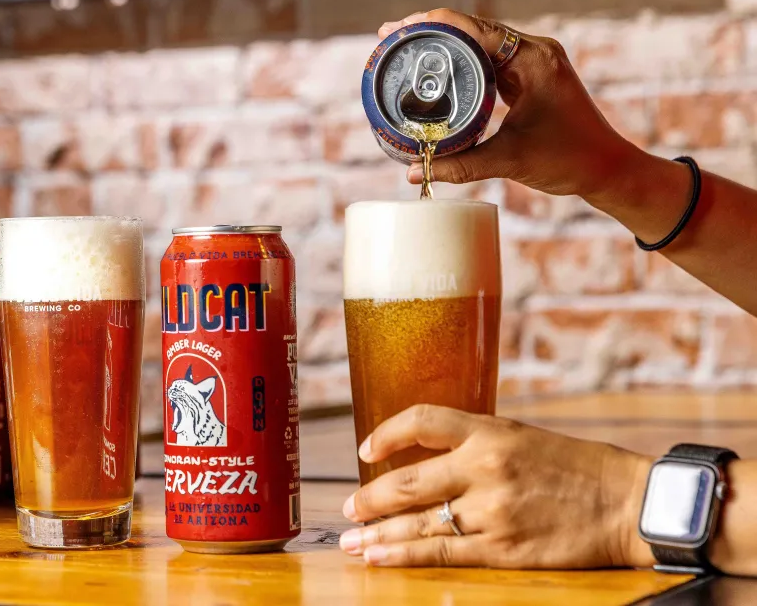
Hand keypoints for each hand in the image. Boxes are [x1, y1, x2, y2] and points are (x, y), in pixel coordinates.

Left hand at [338, 405, 656, 568]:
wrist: (631, 502)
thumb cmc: (579, 468)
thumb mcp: (524, 437)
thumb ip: (478, 444)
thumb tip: (428, 459)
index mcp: (491, 431)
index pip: (422, 420)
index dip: (386, 432)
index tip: (365, 448)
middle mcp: (485, 467)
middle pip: (408, 481)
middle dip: (370, 498)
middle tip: (347, 507)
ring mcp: (492, 510)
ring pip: (417, 522)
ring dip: (377, 534)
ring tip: (352, 541)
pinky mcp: (504, 548)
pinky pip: (442, 552)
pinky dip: (404, 556)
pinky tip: (379, 558)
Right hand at [378, 9, 644, 203]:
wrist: (608, 168)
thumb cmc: (570, 159)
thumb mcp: (508, 161)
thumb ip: (459, 165)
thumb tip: (413, 172)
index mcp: (533, 60)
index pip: (476, 29)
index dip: (433, 24)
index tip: (399, 27)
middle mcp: (535, 52)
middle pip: (474, 28)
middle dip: (431, 30)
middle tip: (392, 37)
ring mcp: (534, 61)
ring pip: (481, 41)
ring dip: (446, 43)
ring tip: (406, 47)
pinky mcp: (531, 75)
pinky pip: (491, 58)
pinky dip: (463, 60)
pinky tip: (438, 67)